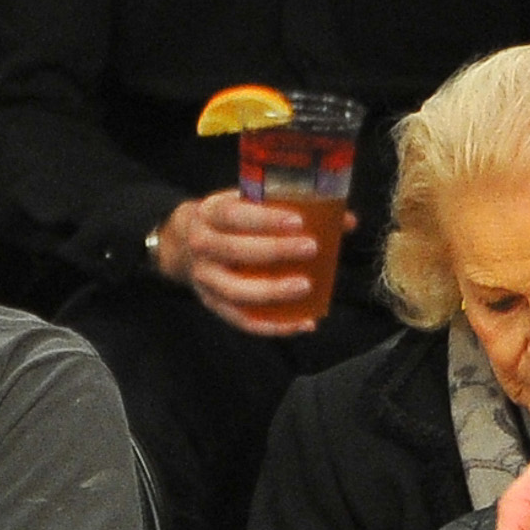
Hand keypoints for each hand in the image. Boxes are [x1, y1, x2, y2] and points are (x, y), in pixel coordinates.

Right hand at [152, 189, 350, 336]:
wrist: (183, 242)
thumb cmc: (228, 220)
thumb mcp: (247, 202)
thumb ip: (290, 209)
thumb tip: (346, 221)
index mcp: (210, 214)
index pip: (234, 216)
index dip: (265, 219)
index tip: (297, 221)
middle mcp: (202, 247)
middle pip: (234, 251)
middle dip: (274, 250)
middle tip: (311, 248)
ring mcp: (205, 280)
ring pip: (236, 291)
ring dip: (272, 291)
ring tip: (306, 286)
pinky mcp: (213, 304)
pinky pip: (242, 321)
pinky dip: (273, 326)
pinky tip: (303, 323)